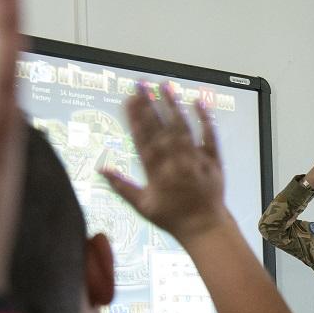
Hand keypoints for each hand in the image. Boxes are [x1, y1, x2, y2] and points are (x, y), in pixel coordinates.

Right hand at [100, 84, 228, 243]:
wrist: (204, 228)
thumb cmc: (172, 218)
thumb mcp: (142, 206)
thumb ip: (121, 186)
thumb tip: (100, 170)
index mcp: (157, 173)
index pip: (143, 139)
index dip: (136, 118)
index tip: (128, 99)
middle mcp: (176, 163)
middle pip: (161, 129)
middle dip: (150, 105)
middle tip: (140, 85)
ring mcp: (196, 160)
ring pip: (183, 129)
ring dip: (173, 106)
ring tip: (164, 86)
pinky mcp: (213, 161)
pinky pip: (210, 137)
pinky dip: (205, 119)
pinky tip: (198, 102)